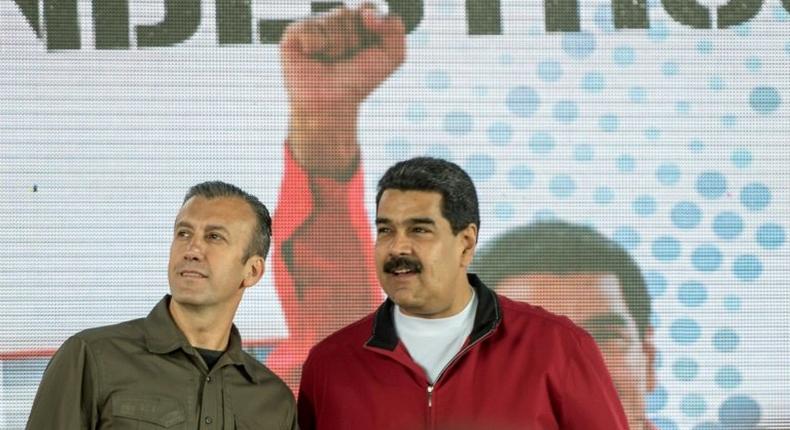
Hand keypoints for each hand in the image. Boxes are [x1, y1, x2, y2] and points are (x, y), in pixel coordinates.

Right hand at [281, 5, 405, 115]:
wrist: (334, 104)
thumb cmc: (358, 82)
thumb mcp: (391, 57)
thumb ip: (395, 29)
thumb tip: (367, 12)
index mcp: (355, 24)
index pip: (367, 6)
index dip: (371, 22)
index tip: (369, 42)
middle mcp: (333, 22)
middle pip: (347, 13)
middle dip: (352, 40)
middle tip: (345, 59)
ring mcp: (313, 26)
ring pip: (330, 20)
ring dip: (336, 46)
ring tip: (330, 61)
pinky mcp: (294, 34)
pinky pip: (309, 28)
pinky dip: (316, 46)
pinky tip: (313, 57)